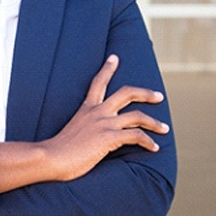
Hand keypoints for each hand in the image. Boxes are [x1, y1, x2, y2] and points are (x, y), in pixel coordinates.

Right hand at [40, 54, 169, 181]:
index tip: (114, 58)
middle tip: (158, 96)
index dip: (107, 69)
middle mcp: (97, 112)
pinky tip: (153, 147)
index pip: (98, 82)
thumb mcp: (72, 129)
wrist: (51, 157)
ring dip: (154, 122)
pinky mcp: (108, 138)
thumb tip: (91, 133)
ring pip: (137, 116)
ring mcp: (103, 124)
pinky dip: (148, 141)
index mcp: (86, 108)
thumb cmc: (59, 148)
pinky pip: (136, 136)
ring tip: (164, 128)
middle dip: (145, 93)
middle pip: (126, 93)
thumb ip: (84, 126)